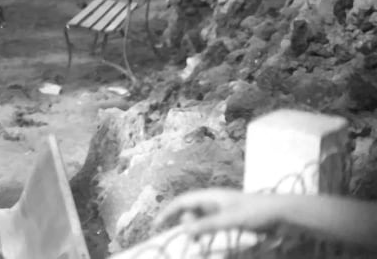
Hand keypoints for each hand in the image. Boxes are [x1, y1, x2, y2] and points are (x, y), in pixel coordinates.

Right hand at [156, 189, 279, 235]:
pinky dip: (206, 232)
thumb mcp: (230, 219)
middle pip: (189, 211)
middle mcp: (213, 201)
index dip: (168, 212)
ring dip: (197, 230)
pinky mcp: (231, 218)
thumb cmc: (256, 212)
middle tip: (193, 239)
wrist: (282, 213)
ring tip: (200, 244)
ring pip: (200, 219)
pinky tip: (209, 241)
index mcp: (210, 196)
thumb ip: (207, 225)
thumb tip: (185, 230)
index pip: (182, 202)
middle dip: (185, 224)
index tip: (157, 225)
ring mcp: (222, 209)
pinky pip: (211, 225)